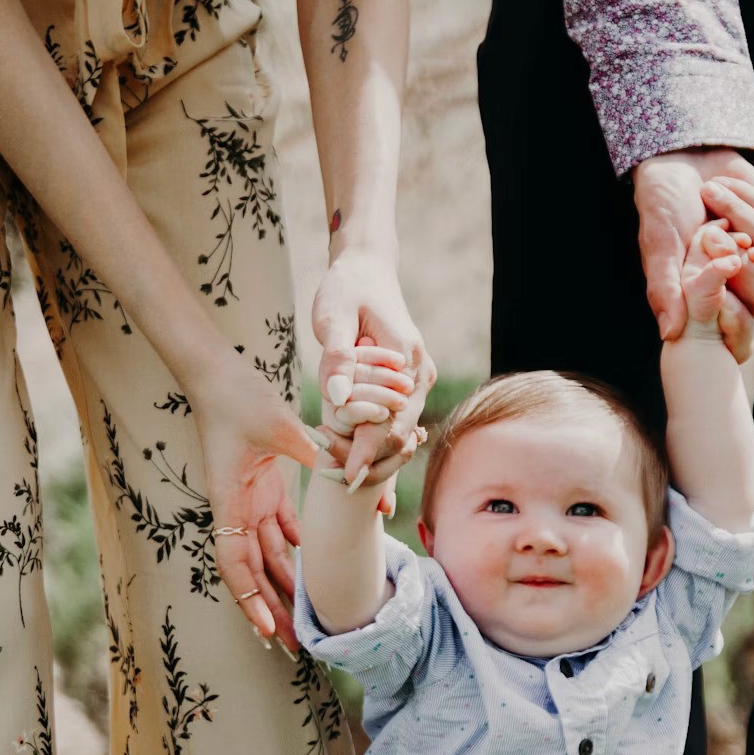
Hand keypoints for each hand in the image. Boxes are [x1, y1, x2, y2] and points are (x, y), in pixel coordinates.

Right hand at [184, 352, 320, 653]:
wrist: (218, 373)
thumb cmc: (238, 396)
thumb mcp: (277, 423)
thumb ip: (311, 448)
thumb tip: (346, 464)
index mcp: (230, 501)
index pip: (235, 563)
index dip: (251, 600)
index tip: (267, 632)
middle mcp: (236, 509)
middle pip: (252, 572)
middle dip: (271, 610)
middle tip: (295, 647)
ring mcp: (249, 500)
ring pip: (268, 556)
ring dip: (285, 586)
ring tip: (308, 619)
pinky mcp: (263, 489)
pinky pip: (280, 529)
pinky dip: (295, 551)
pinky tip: (315, 569)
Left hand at [311, 248, 436, 488]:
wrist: (366, 271)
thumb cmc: (346, 290)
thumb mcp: (334, 317)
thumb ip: (337, 357)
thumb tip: (339, 398)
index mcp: (405, 357)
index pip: (389, 416)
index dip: (368, 449)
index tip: (347, 477)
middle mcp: (419, 372)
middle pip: (400, 432)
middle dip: (373, 461)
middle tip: (339, 484)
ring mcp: (418, 380)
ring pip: (401, 431)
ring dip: (377, 455)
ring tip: (350, 481)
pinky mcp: (409, 384)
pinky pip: (397, 422)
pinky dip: (380, 443)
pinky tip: (362, 464)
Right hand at [633, 148, 753, 361]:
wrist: (678, 159)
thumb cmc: (663, 206)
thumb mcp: (659, 248)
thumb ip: (665, 289)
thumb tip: (670, 334)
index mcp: (711, 297)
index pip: (740, 325)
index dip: (733, 308)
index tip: (705, 264)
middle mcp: (740, 282)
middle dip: (736, 258)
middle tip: (707, 231)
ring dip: (738, 215)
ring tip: (708, 193)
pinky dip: (744, 197)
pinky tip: (720, 184)